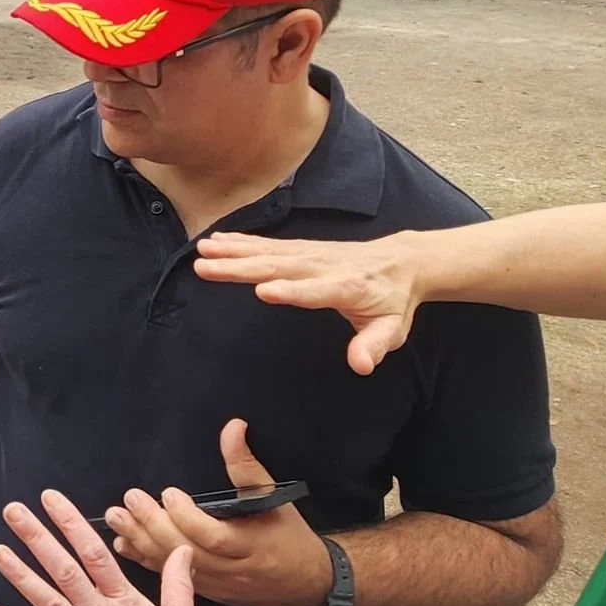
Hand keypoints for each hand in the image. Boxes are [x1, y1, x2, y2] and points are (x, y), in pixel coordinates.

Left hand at [0, 490, 194, 605]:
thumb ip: (178, 585)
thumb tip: (182, 551)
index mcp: (126, 602)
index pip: (95, 554)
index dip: (71, 524)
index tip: (50, 499)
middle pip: (65, 570)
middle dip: (37, 538)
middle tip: (12, 511)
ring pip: (49, 602)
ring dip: (21, 576)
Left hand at [104, 419, 332, 605]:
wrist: (305, 584)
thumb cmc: (289, 536)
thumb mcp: (274, 498)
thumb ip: (247, 466)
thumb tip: (232, 427)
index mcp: (250, 546)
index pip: (212, 536)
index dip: (187, 517)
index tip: (168, 493)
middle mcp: (230, 570)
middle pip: (185, 551)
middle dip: (153, 526)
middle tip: (128, 501)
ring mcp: (215, 584)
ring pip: (173, 566)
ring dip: (141, 542)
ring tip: (116, 518)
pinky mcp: (205, 591)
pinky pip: (171, 577)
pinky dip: (145, 560)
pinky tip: (124, 544)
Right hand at [193, 231, 422, 375]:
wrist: (402, 262)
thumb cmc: (393, 302)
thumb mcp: (391, 329)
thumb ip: (374, 346)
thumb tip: (360, 365)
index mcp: (345, 288)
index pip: (315, 291)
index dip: (291, 291)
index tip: (262, 291)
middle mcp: (323, 266)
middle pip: (278, 266)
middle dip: (241, 267)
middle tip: (206, 266)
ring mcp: (311, 253)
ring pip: (268, 251)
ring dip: (232, 251)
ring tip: (202, 250)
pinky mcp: (302, 247)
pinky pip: (268, 243)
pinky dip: (241, 240)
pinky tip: (218, 239)